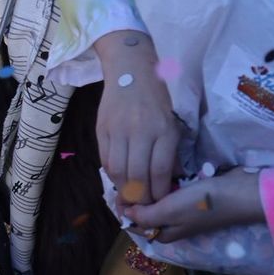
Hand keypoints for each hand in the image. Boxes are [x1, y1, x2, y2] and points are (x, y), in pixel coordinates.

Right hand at [93, 30, 180, 205]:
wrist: (130, 70)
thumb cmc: (156, 98)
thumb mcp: (171, 122)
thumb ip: (169, 151)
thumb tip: (167, 180)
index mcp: (163, 130)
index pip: (159, 171)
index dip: (158, 192)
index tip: (160, 200)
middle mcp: (140, 131)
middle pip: (137, 175)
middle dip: (140, 196)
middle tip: (143, 204)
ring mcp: (118, 130)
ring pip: (118, 171)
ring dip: (123, 188)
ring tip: (130, 194)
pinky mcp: (102, 129)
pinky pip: (105, 159)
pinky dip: (112, 174)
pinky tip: (118, 177)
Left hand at [123, 169, 263, 242]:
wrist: (239, 193)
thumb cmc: (203, 204)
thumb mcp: (169, 212)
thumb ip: (145, 216)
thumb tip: (125, 214)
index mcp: (162, 234)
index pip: (134, 223)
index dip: (123, 207)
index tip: (119, 187)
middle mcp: (169, 225)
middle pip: (143, 211)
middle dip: (134, 197)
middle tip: (128, 175)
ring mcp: (179, 211)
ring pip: (155, 200)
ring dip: (147, 188)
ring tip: (139, 171)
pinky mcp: (189, 197)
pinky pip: (168, 191)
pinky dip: (162, 183)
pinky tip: (157, 171)